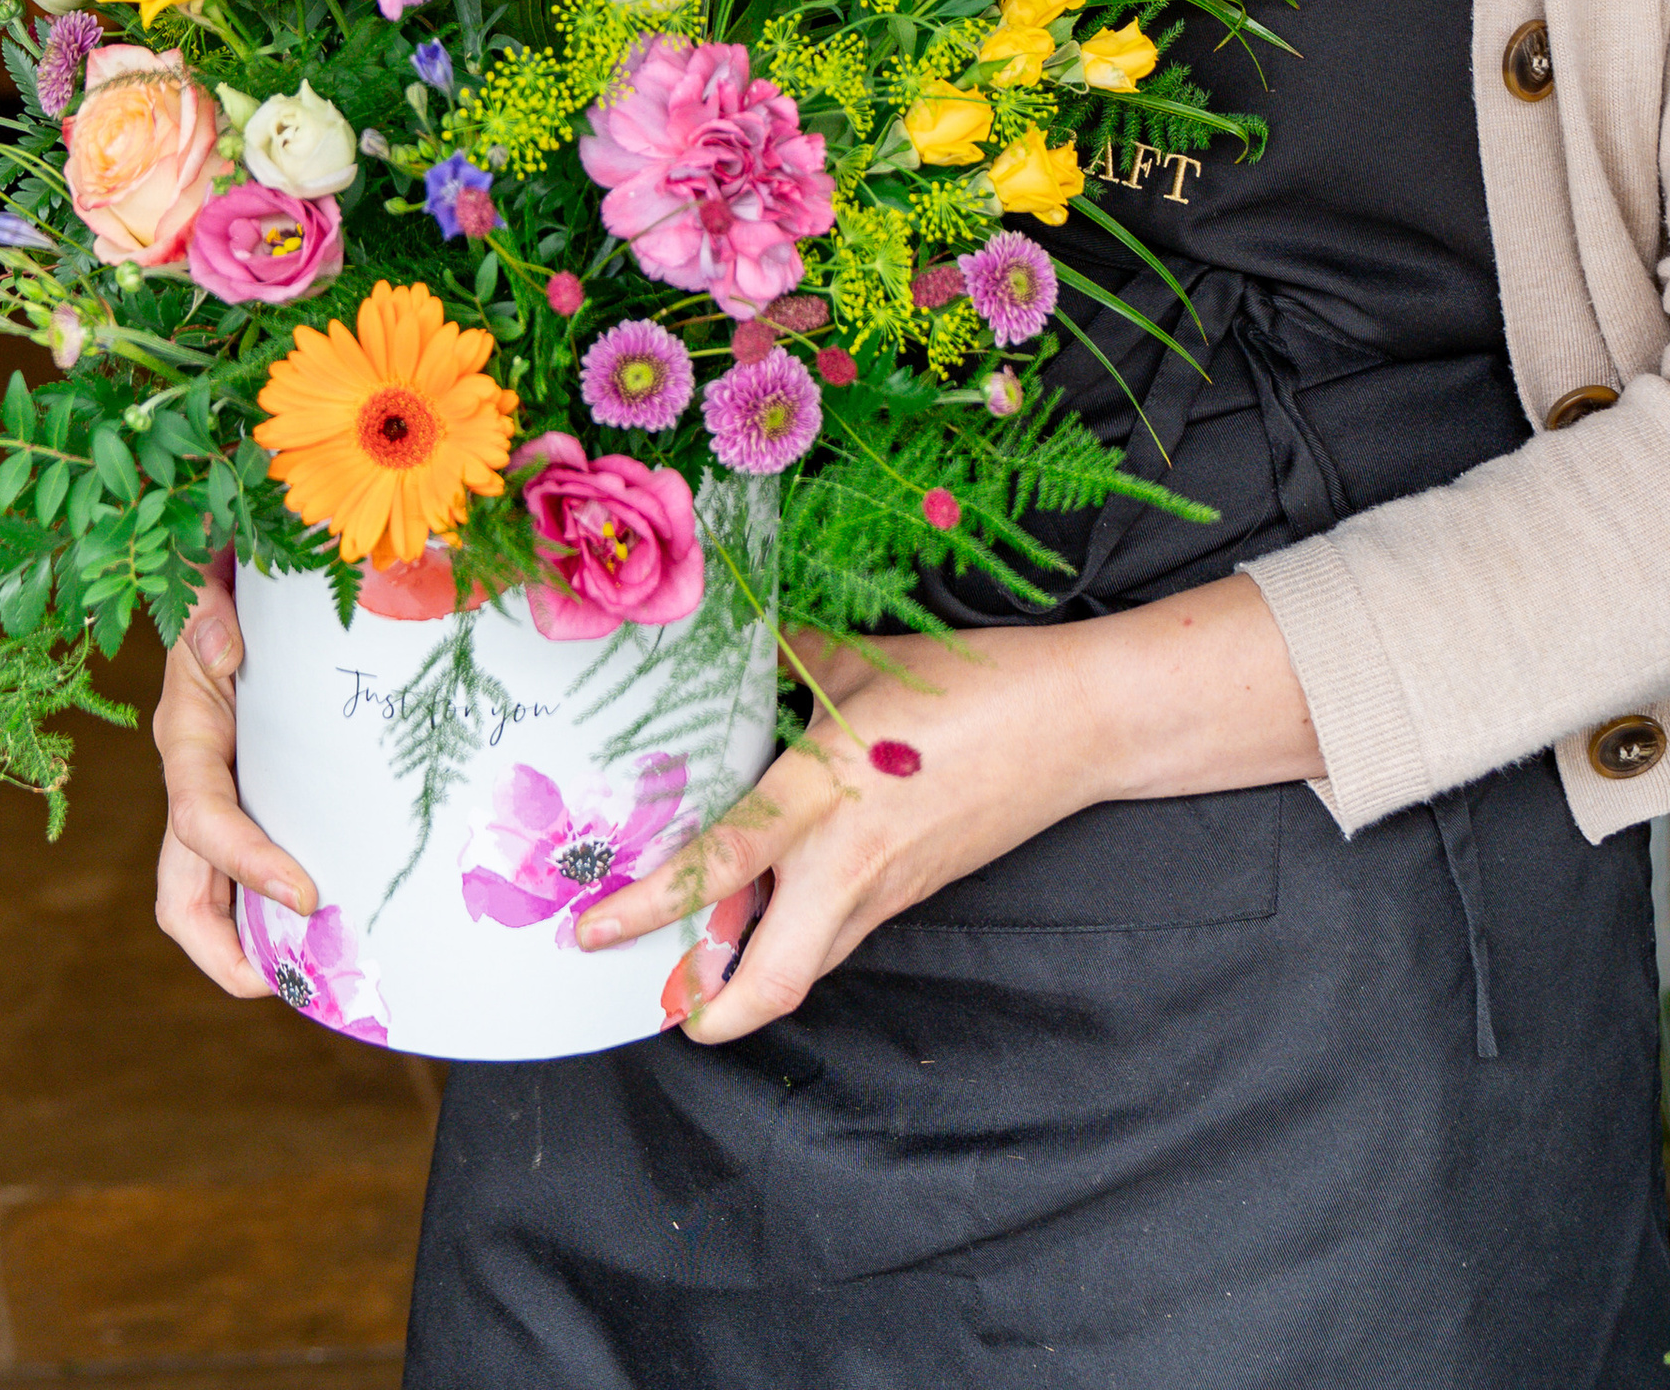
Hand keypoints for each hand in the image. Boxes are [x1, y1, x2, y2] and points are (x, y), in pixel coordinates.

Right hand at [152, 559, 315, 999]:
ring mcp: (218, 791)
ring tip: (323, 974)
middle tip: (295, 986)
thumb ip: (208, 612)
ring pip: (211, 895)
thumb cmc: (218, 579)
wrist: (220, 569)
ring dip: (252, 946)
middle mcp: (194, 778)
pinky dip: (274, 908)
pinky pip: (249, 869)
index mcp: (187, 736)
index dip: (247, 863)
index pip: (202, 820)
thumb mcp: (206, 585)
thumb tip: (226, 653)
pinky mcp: (249, 791)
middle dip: (224, 955)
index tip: (308, 894)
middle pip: (181, 895)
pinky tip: (333, 920)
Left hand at [573, 618, 1104, 1042]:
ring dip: (751, 979)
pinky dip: (798, 938)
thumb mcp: (861, 660)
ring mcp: (887, 889)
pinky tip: (776, 906)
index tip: (593, 931)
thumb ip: (784, 665)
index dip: (650, 906)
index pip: (721, 864)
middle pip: (772, 981)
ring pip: (806, 966)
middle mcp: (849, 860)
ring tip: (699, 964)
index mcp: (824, 791)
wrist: (1076, 723)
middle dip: (711, 1013)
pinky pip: (842, 934)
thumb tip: (725, 656)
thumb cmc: (971, 681)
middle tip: (660, 1004)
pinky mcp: (914, 894)